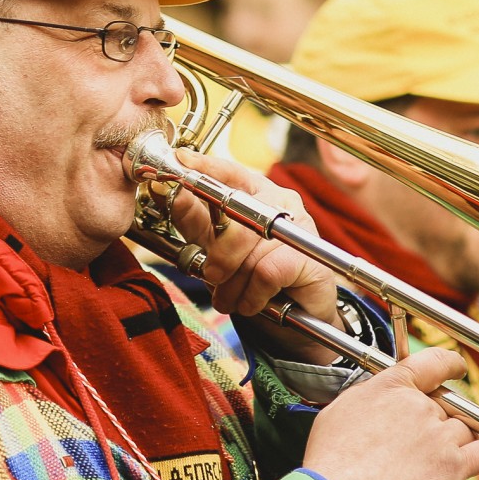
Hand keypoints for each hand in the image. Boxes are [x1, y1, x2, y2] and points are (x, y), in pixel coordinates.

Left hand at [168, 149, 342, 361]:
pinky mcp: (308, 257)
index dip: (205, 167)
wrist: (297, 317)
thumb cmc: (254, 279)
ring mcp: (297, 227)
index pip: (229, 172)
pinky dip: (252, 295)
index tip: (181, 162)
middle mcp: (277, 202)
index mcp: (253, 193)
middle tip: (212, 276)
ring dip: (233, 285)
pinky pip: (265, 273)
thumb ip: (198, 223)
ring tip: (233, 297)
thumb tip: (169, 194)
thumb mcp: (218, 249)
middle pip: (237, 213)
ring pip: (248, 251)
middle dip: (218, 253)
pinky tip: (253, 301)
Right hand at [303, 348, 478, 479]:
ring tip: (445, 454)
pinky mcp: (454, 466)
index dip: (448, 364)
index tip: (456, 367)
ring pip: (466, 427)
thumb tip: (377, 400)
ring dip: (459, 438)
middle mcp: (418, 405)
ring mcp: (439, 435)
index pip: (430, 363)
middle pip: (447, 403)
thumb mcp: (338, 412)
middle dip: (441, 418)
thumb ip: (368, 398)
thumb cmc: (331, 464)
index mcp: (390, 387)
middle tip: (426, 439)